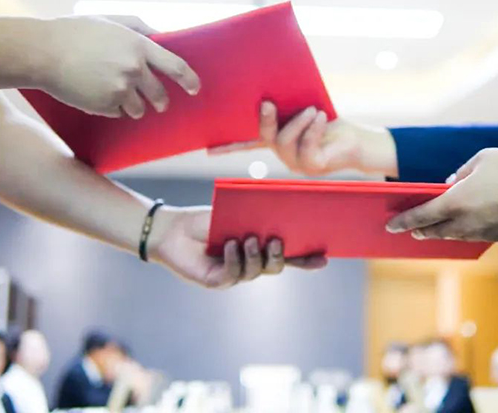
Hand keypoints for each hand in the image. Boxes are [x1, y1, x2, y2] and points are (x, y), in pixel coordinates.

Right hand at [36, 15, 199, 118]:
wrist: (42, 53)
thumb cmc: (75, 33)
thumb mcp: (110, 21)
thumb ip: (139, 28)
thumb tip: (162, 37)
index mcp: (138, 46)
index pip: (176, 67)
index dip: (189, 80)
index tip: (194, 88)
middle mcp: (133, 69)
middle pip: (160, 95)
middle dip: (161, 101)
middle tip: (159, 103)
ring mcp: (120, 90)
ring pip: (139, 109)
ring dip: (133, 106)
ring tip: (116, 94)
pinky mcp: (105, 106)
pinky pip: (117, 113)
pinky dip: (111, 108)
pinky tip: (95, 94)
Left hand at [147, 206, 326, 287]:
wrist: (172, 229)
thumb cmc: (205, 221)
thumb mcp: (236, 216)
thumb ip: (256, 220)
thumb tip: (280, 218)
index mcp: (259, 249)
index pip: (289, 257)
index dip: (307, 260)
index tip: (325, 258)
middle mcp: (249, 265)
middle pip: (275, 267)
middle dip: (279, 256)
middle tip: (276, 240)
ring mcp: (234, 275)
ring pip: (255, 272)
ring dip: (255, 255)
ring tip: (249, 239)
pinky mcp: (216, 281)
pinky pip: (232, 275)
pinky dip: (234, 259)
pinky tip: (230, 245)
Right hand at [208, 102, 397, 177]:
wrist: (357, 140)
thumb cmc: (329, 120)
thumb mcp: (305, 105)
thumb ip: (288, 100)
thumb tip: (271, 80)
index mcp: (276, 139)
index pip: (246, 142)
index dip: (226, 145)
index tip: (207, 148)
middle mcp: (282, 153)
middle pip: (263, 138)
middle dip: (265, 120)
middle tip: (268, 102)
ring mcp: (295, 162)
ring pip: (283, 143)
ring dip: (298, 122)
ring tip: (311, 110)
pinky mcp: (312, 167)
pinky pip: (306, 148)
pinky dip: (313, 129)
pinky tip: (321, 117)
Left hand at [386, 148, 497, 242]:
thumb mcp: (483, 158)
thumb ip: (460, 172)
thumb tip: (450, 185)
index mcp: (457, 201)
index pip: (422, 215)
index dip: (404, 221)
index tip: (391, 226)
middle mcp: (467, 222)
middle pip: (436, 231)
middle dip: (421, 230)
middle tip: (412, 230)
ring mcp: (485, 232)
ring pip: (456, 236)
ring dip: (443, 233)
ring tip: (435, 230)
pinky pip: (478, 236)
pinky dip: (467, 232)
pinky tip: (466, 227)